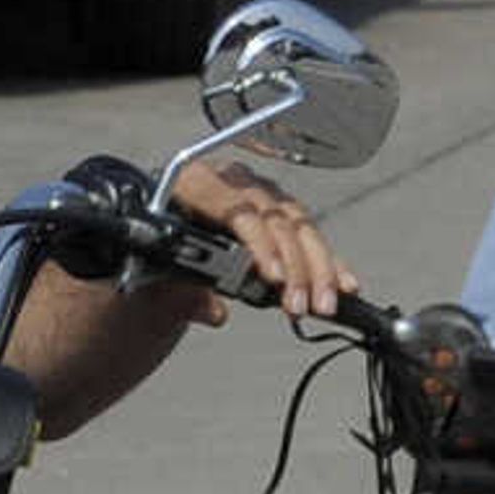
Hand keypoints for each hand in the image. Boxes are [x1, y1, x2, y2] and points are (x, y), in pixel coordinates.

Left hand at [164, 156, 358, 323]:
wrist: (158, 243)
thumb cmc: (150, 252)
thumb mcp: (153, 272)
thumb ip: (180, 291)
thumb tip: (214, 311)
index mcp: (195, 183)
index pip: (234, 207)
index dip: (257, 241)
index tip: (271, 278)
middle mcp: (234, 182)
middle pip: (274, 219)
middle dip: (293, 266)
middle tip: (298, 305)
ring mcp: (260, 197)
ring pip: (300, 228)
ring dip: (316, 270)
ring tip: (322, 306)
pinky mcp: (280, 217)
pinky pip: (310, 239)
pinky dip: (329, 265)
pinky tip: (344, 287)